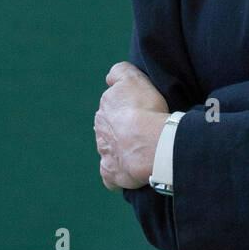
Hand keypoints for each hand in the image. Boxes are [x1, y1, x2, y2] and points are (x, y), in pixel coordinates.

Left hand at [94, 61, 169, 190]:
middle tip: (143, 131)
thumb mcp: (132, 78)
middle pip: (108, 131)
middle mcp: (100, 132)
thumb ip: (119, 72)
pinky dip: (117, 176)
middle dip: (121, 131)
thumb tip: (110, 77)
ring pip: (110, 151)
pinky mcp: (111, 173)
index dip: (125, 110)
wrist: (149, 142)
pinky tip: (129, 172)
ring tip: (142, 151)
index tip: (140, 112)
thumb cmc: (144, 109)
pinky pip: (110, 177)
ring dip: (121, 151)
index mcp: (103, 111)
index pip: (110, 108)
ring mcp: (105, 154)